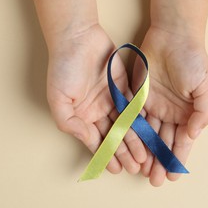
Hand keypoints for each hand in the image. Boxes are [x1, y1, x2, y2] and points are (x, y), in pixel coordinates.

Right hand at [47, 25, 145, 173]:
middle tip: (136, 167)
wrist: (78, 38)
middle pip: (113, 136)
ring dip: (135, 141)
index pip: (96, 140)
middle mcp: (98, 111)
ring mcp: (112, 100)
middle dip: (124, 152)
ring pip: (126, 125)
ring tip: (144, 157)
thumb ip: (71, 123)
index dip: (106, 155)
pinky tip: (149, 134)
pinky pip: (134, 108)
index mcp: (82, 116)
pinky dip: (141, 121)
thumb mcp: (59, 99)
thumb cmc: (63, 67)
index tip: (116, 169)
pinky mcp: (125, 88)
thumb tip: (88, 140)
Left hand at [132, 27, 207, 185]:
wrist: (173, 36)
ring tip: (140, 170)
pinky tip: (129, 147)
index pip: (182, 141)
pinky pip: (133, 118)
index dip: (177, 158)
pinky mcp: (137, 96)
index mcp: (187, 113)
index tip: (171, 175)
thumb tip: (194, 134)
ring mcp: (152, 105)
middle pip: (163, 142)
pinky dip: (131, 133)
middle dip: (159, 161)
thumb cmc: (193, 60)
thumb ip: (203, 113)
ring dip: (144, 152)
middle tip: (153, 179)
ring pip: (147, 134)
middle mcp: (170, 113)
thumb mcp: (205, 87)